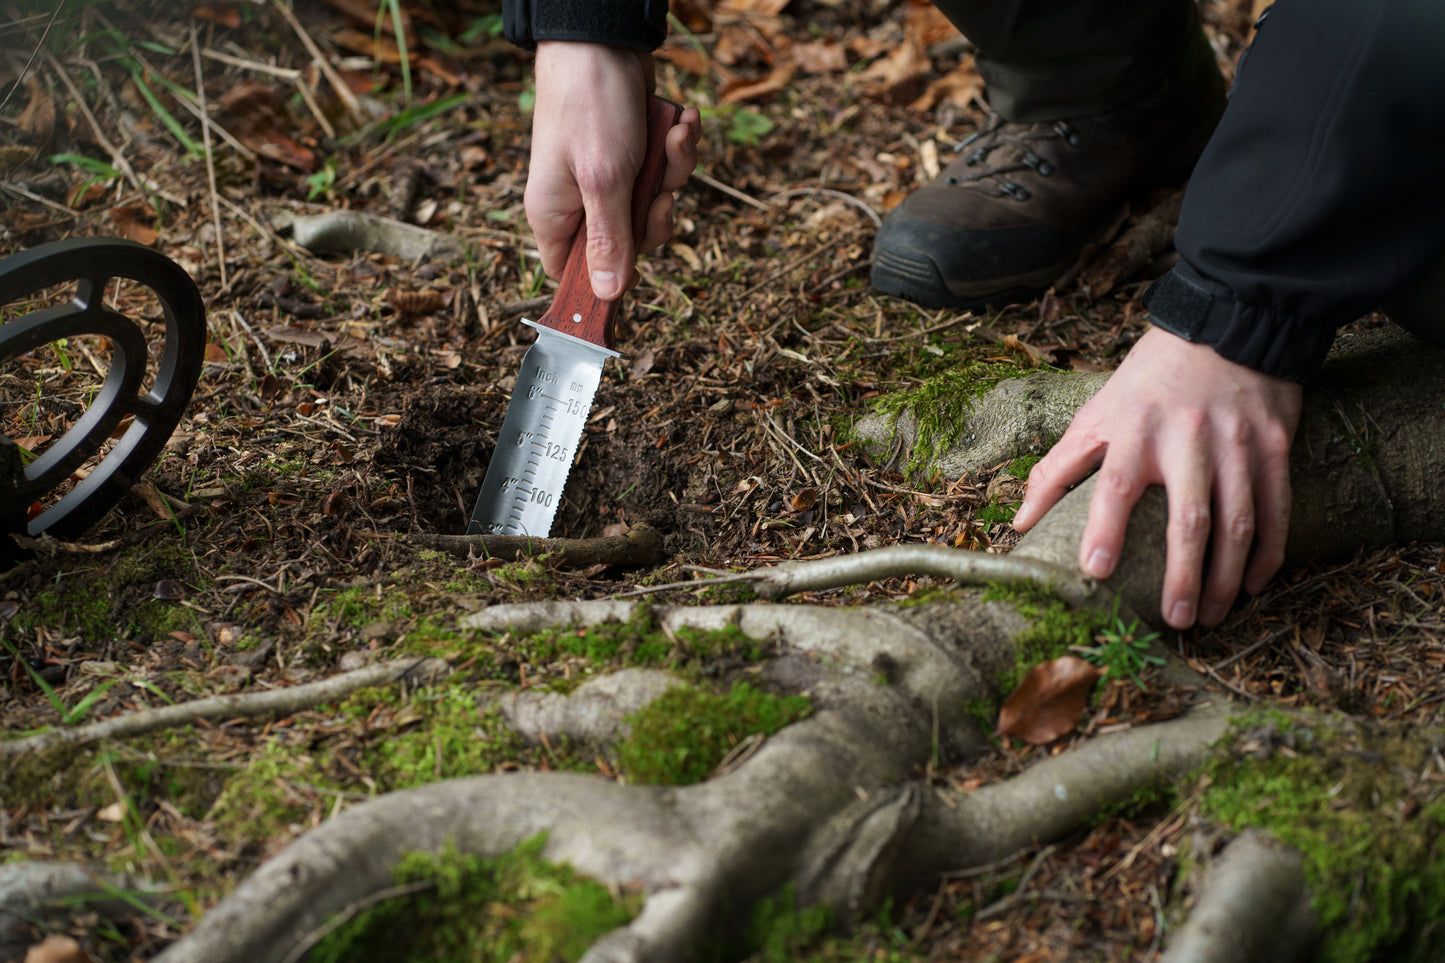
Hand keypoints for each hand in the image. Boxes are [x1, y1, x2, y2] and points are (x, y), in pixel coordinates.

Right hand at [528, 42, 701, 299]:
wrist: (603, 38)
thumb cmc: (591, 105)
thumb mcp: (603, 180)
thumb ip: (609, 239)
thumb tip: (608, 295)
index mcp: (554, 216)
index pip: (574, 273)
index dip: (606, 277)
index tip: (636, 267)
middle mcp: (577, 202)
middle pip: (628, 243)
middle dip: (656, 214)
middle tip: (662, 190)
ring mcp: (606, 177)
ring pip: (652, 203)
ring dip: (673, 170)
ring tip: (674, 134)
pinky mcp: (632, 154)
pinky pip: (663, 170)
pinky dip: (676, 147)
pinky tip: (680, 121)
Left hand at [1012, 326, 1302, 628]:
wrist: (1227, 323)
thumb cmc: (1149, 381)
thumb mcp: (1095, 413)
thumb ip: (1057, 469)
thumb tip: (1020, 524)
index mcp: (1135, 430)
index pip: (1116, 484)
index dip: (1105, 529)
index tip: (1096, 571)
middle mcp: (1188, 439)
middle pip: (1189, 518)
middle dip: (1183, 576)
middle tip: (1176, 621)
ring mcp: (1237, 444)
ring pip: (1239, 522)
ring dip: (1227, 577)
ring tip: (1212, 616)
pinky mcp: (1274, 444)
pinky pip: (1276, 509)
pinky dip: (1268, 551)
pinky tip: (1253, 585)